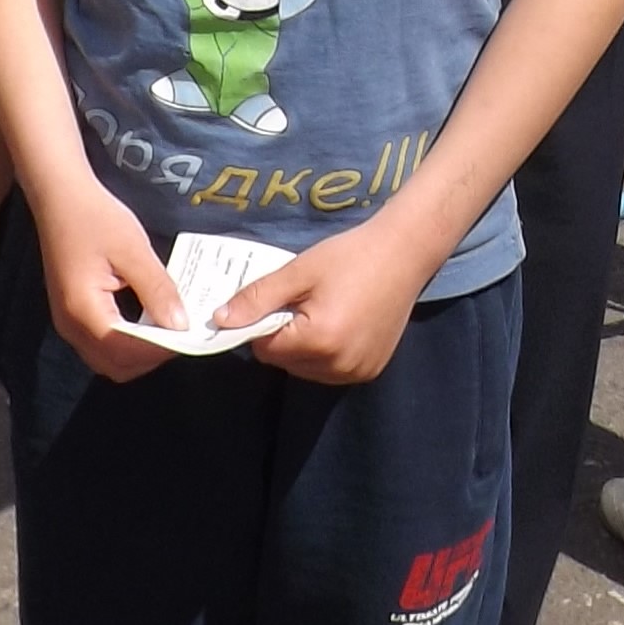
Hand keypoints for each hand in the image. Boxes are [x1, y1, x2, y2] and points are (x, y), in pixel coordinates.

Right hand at [32, 179, 185, 382]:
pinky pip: (101, 342)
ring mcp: (67, 322)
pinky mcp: (71, 314)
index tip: (190, 337)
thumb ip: (157, 290)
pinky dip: (126, 341)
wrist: (59, 196)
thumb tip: (181, 325)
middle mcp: (70, 326)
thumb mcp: (133, 250)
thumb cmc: (95, 217)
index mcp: (83, 311)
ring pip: (106, 358)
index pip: (125, 352)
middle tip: (181, 335)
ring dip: (138, 352)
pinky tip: (148, 320)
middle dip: (150, 357)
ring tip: (168, 328)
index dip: (159, 350)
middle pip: (115, 366)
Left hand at [235, 219, 445, 385]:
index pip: (265, 348)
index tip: (276, 300)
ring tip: (324, 310)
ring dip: (304, 347)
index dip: (263, 324)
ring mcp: (357, 372)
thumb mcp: (299, 271)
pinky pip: (331, 370)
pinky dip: (327, 353)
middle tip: (303, 301)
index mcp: (319, 340)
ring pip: (307, 369)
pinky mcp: (370, 371)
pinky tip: (341, 322)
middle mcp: (339, 365)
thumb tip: (219, 320)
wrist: (405, 252)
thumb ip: (257, 298)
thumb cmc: (350, 256)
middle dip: (284, 335)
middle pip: (285, 361)